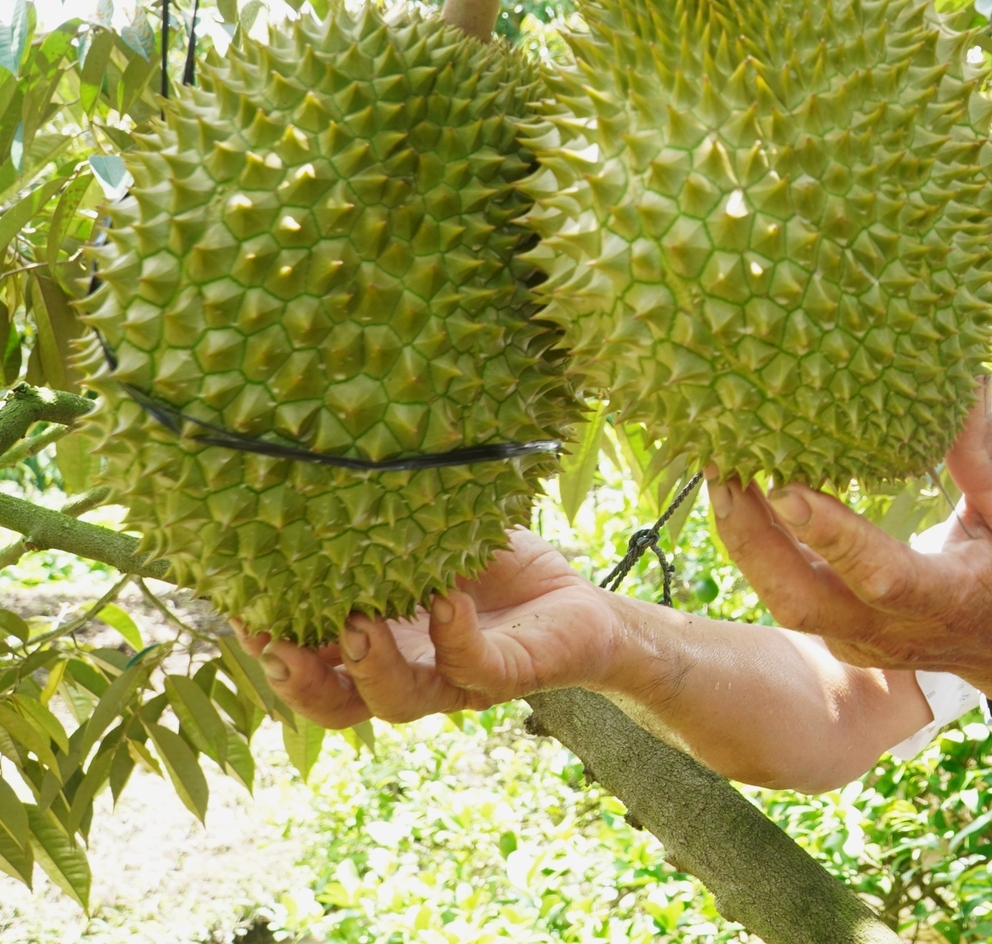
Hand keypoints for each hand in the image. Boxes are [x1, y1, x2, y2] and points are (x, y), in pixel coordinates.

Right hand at [234, 529, 622, 727]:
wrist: (577, 604)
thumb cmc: (493, 571)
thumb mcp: (432, 535)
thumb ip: (382, 519)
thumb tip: (325, 464)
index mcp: (372, 644)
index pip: (305, 659)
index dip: (267, 645)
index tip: (239, 610)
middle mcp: (403, 672)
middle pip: (332, 703)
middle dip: (298, 678)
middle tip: (276, 640)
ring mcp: (451, 682)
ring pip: (393, 702)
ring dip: (370, 667)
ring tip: (357, 625)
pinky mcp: (504, 678)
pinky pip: (473, 668)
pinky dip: (454, 638)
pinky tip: (445, 601)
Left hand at [711, 382, 991, 702]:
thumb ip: (984, 452)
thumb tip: (961, 378)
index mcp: (944, 599)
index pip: (880, 575)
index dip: (832, 535)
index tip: (787, 487)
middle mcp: (889, 630)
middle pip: (801, 600)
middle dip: (753, 539)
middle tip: (725, 470)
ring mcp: (856, 639)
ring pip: (782, 600)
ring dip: (744, 540)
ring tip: (721, 473)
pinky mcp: (837, 634)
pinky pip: (786, 592)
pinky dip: (758, 548)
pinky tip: (741, 496)